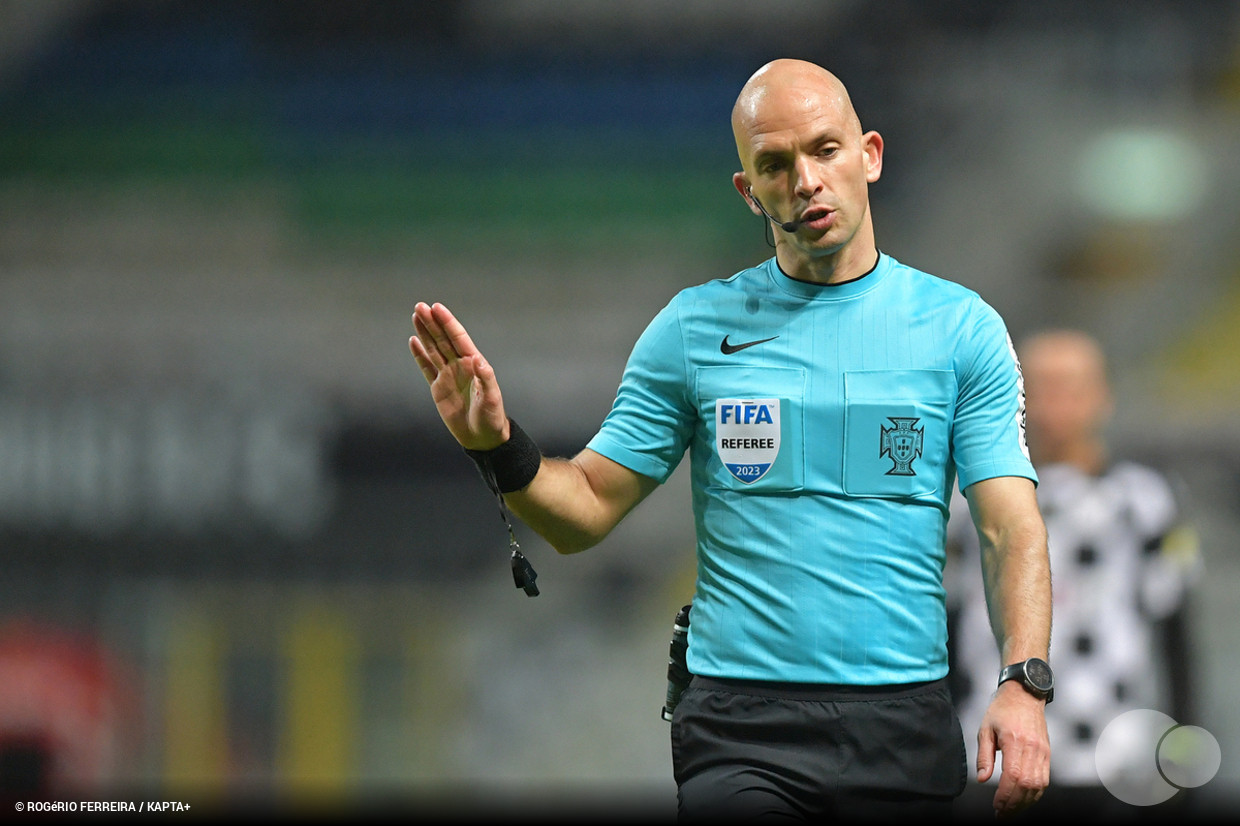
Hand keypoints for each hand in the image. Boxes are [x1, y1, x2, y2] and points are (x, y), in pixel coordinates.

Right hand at [409, 302, 509, 449]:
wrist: (482, 437)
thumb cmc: (492, 417)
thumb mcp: (492, 398)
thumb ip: (486, 378)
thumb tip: (478, 360)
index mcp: (474, 364)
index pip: (458, 338)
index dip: (448, 322)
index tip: (437, 307)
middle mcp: (460, 366)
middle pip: (443, 339)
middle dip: (432, 322)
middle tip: (420, 306)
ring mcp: (448, 375)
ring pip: (433, 349)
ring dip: (424, 333)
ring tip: (416, 316)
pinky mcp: (438, 388)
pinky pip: (426, 367)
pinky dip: (419, 355)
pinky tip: (413, 341)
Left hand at [976, 682, 1050, 816]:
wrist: (1025, 695)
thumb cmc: (1002, 710)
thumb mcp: (985, 729)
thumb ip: (984, 755)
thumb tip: (983, 779)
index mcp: (1016, 742)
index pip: (1013, 777)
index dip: (1006, 796)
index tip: (996, 807)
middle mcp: (1033, 749)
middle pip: (1027, 786)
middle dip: (1014, 804)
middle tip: (1001, 814)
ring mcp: (1043, 752)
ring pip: (1039, 786)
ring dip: (1025, 802)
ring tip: (1011, 810)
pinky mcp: (1047, 754)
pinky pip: (1044, 780)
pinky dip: (1035, 793)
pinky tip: (1024, 799)